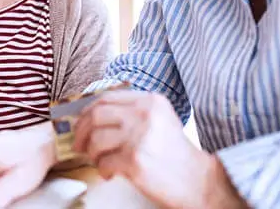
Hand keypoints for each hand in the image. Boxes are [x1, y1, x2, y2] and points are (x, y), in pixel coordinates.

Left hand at [73, 90, 247, 208]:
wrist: (199, 181)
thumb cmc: (175, 154)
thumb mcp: (159, 119)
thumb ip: (131, 111)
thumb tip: (91, 114)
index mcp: (150, 100)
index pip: (105, 98)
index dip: (86, 112)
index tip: (80, 124)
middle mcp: (144, 114)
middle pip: (96, 116)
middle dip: (81, 132)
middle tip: (80, 145)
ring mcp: (139, 137)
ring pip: (96, 140)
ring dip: (92, 154)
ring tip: (100, 161)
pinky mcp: (134, 160)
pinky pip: (104, 162)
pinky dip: (103, 169)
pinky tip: (111, 173)